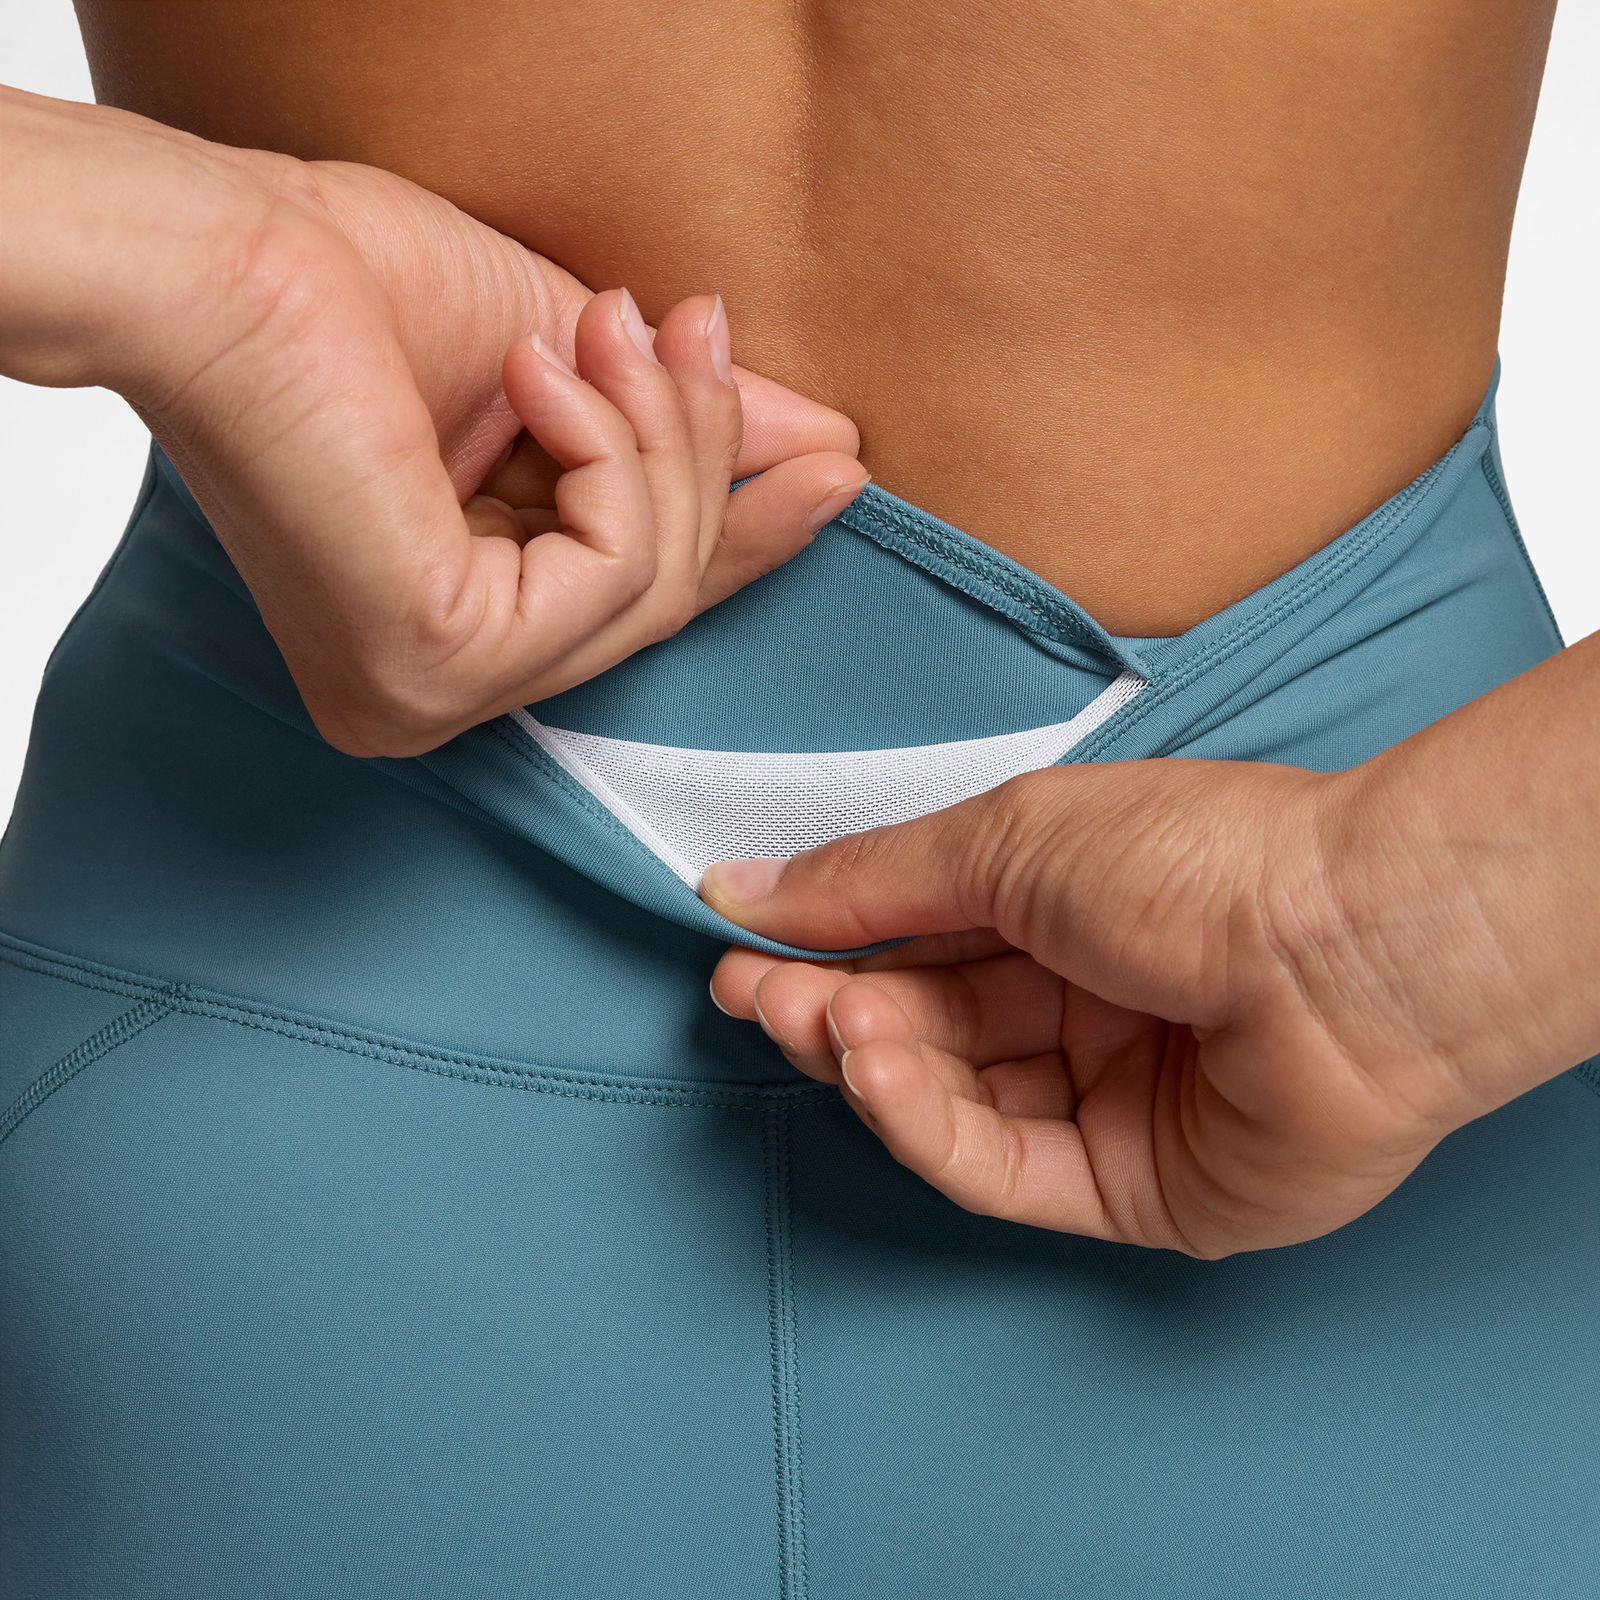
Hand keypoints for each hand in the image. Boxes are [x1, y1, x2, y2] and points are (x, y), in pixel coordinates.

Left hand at [0, 87, 865, 755]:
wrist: (219, 252)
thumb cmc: (351, 290)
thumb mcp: (571, 371)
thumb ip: (683, 433)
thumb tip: (827, 452)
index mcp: (442, 630)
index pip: (625, 598)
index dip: (737, 532)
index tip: (834, 462)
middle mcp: (428, 689)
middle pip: (655, 601)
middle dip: (704, 457)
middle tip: (704, 326)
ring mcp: (427, 695)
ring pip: (647, 590)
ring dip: (657, 434)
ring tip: (606, 325)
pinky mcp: (436, 663)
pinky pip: (612, 570)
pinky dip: (606, 450)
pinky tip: (539, 372)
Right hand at [704, 694, 1599, 1256]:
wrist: (1351, 946)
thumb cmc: (1196, 859)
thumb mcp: (1008, 839)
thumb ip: (871, 878)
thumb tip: (739, 886)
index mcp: (1061, 912)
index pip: (914, 943)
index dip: (823, 949)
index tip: (739, 948)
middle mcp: (1081, 1007)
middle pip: (923, 1029)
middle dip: (830, 1010)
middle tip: (757, 993)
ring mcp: (1107, 1102)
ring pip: (952, 1103)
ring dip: (872, 1064)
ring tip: (820, 1020)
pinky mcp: (1132, 1189)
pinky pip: (1002, 1169)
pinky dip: (928, 1126)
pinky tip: (880, 1073)